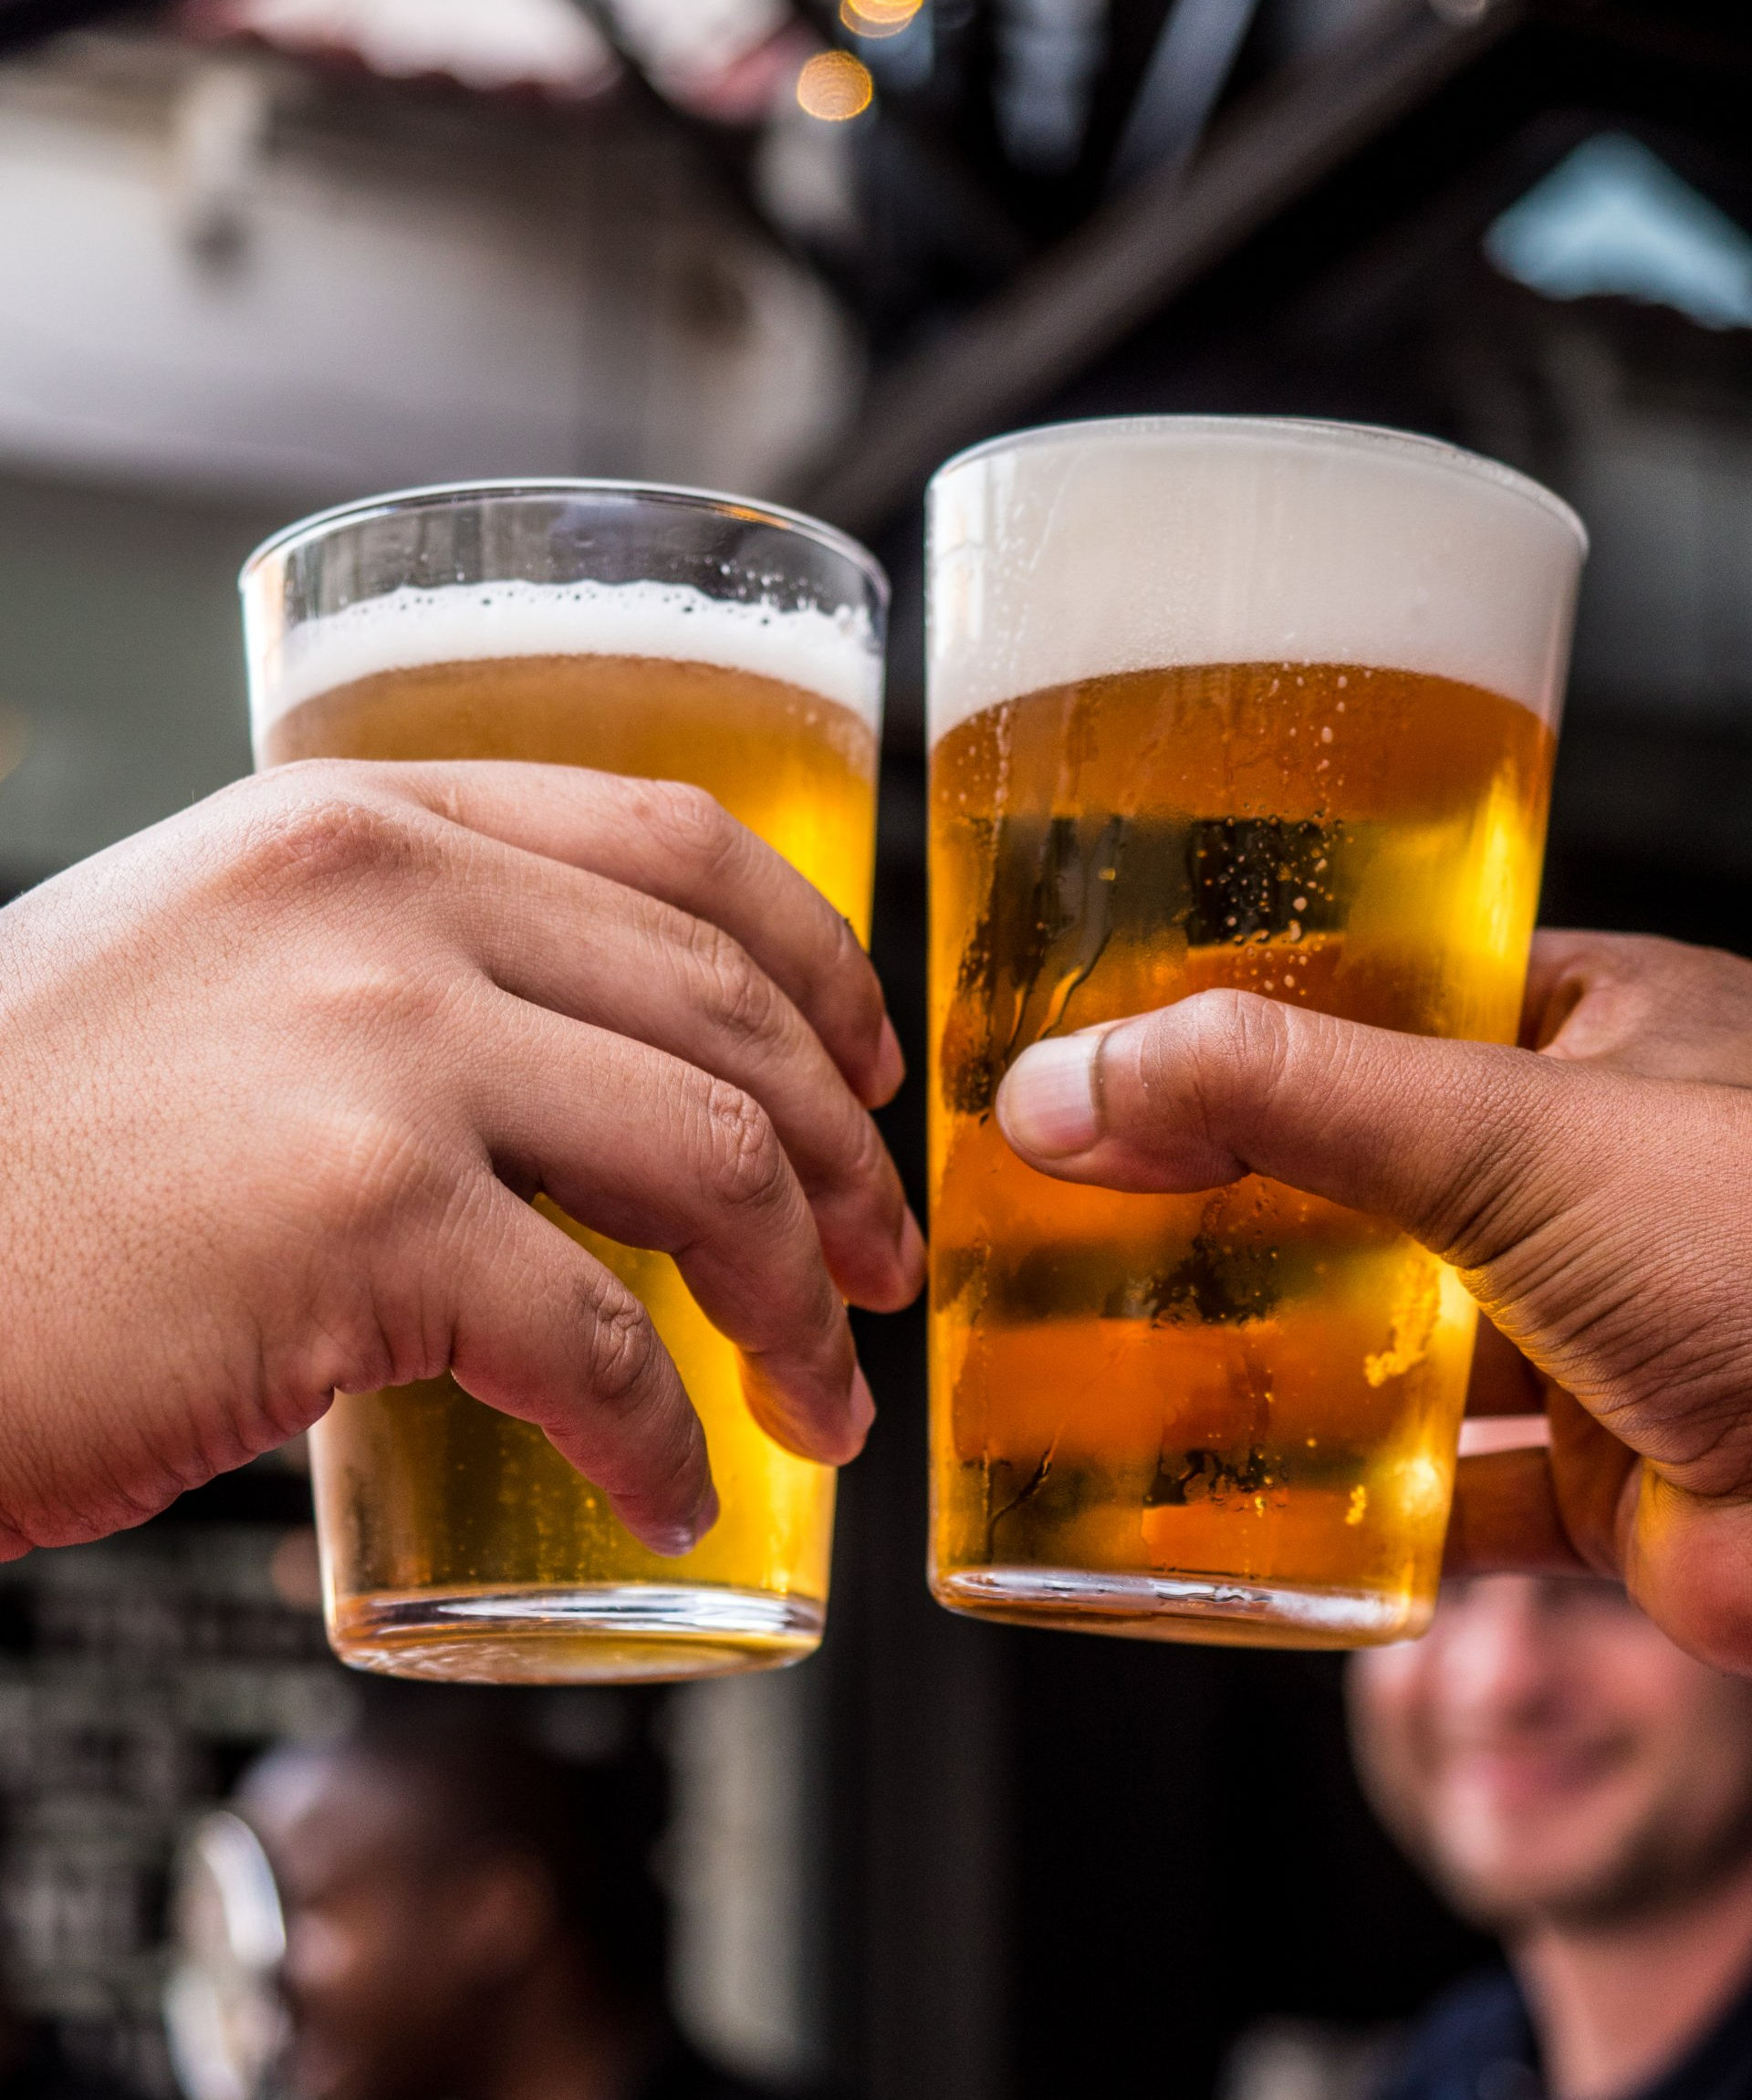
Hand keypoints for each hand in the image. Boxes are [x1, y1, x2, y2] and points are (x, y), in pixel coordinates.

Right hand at [0, 761, 922, 1558]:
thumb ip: (384, 976)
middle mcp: (387, 904)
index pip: (679, 843)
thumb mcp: (209, 966)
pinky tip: (673, 1494)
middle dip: (846, 1161)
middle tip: (882, 1267)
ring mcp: (378, 1054)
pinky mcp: (353, 1225)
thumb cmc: (11, 1141)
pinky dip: (661, 1439)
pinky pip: (591, 1345)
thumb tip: (564, 1085)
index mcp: (364, 824)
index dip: (819, 961)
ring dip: (800, 1304)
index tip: (870, 1069)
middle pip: (726, 1015)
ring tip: (823, 1401)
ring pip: (705, 1168)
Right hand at [995, 933, 1751, 1673]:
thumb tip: (1067, 1085)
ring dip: (1276, 1361)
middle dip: (1234, 1207)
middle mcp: (1594, 1176)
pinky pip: (1444, 1492)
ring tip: (1116, 1355)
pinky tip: (1243, 1508)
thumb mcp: (1505, 1131)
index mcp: (1595, 1034)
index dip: (1243, 1024)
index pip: (1380, 1001)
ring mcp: (1598, 1330)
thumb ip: (1279, 1097)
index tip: (1109, 1050)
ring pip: (1396, 1342)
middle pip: (1366, 1180)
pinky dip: (1350, 1509)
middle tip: (1080, 1209)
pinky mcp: (1605, 1481)